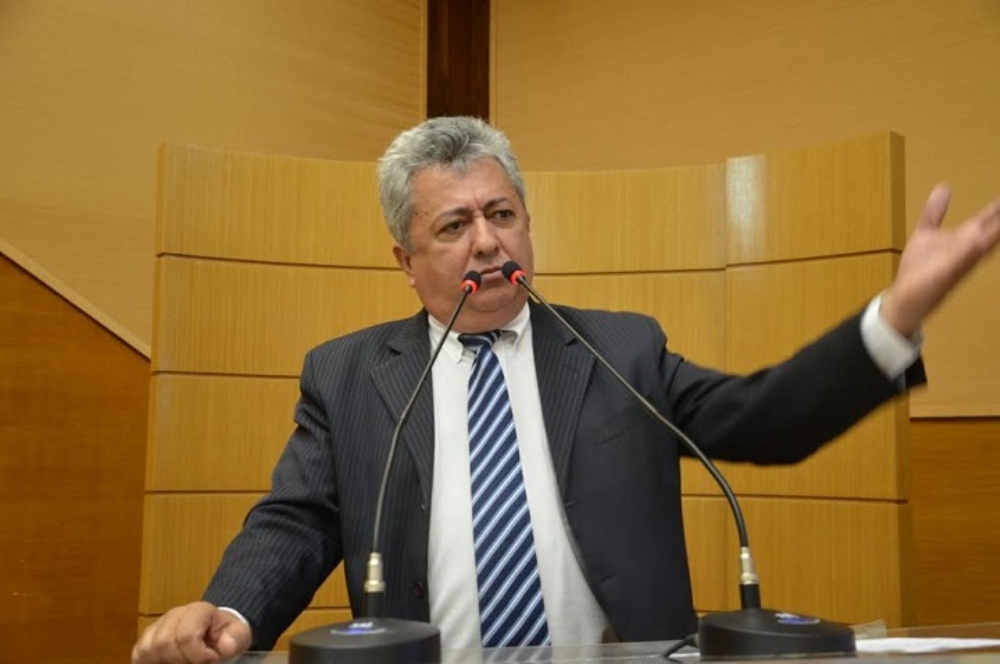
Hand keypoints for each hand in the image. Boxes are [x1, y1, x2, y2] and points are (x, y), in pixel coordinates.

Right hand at [132, 601, 251, 663]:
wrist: (215, 629)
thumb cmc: (225, 633)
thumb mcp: (239, 634)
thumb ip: (235, 639)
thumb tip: (225, 646)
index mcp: (197, 611)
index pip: (186, 635)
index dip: (198, 656)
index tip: (211, 661)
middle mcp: (173, 616)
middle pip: (163, 643)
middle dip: (181, 661)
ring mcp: (156, 627)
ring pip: (147, 649)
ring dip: (164, 663)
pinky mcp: (145, 641)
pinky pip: (138, 655)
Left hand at [881, 184, 999, 336]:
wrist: (905, 298)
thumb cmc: (919, 268)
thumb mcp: (926, 232)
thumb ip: (935, 211)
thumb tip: (945, 186)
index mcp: (965, 237)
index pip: (991, 217)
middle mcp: (969, 248)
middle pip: (995, 228)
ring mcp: (961, 260)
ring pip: (987, 242)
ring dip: (997, 230)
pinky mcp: (948, 271)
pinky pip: (964, 258)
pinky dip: (973, 248)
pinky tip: (980, 239)